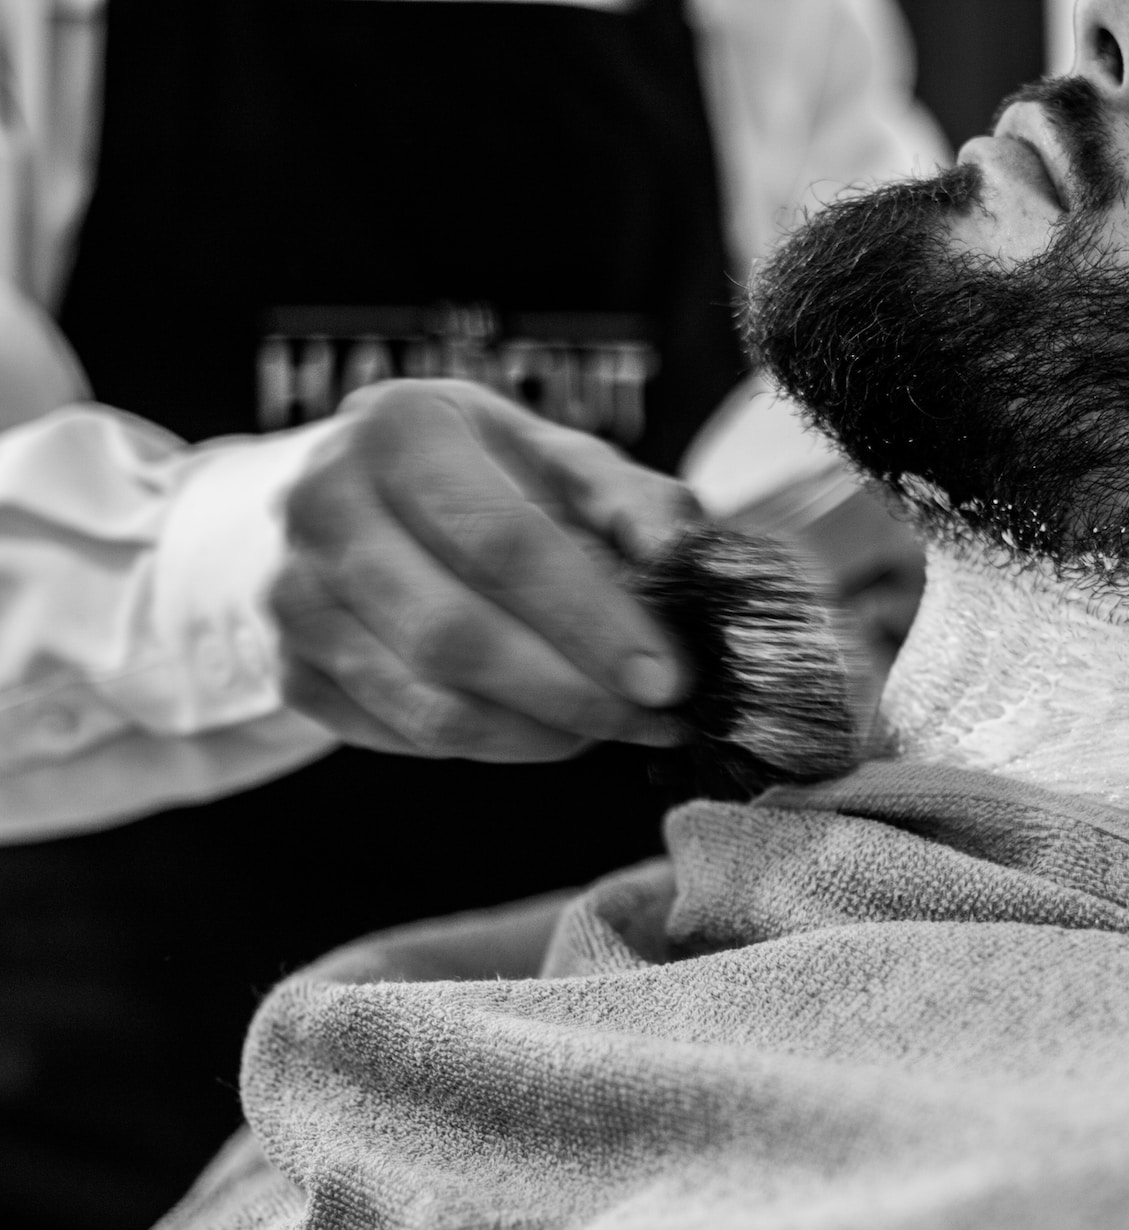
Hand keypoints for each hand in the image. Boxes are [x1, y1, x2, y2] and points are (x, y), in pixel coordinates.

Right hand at [270, 380, 695, 760]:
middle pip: (455, 635)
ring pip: (427, 704)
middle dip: (571, 693)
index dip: (592, 619)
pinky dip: (490, 747)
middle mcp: (324, 505)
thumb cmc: (493, 476)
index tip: (666, 676)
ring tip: (612, 728)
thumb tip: (681, 564)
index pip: (501, 540)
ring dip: (539, 734)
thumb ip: (634, 504)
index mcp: (398, 428)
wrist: (375, 495)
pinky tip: (546, 729)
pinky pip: (401, 737)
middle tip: (653, 719)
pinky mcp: (291, 668)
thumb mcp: (568, 460)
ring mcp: (294, 593)